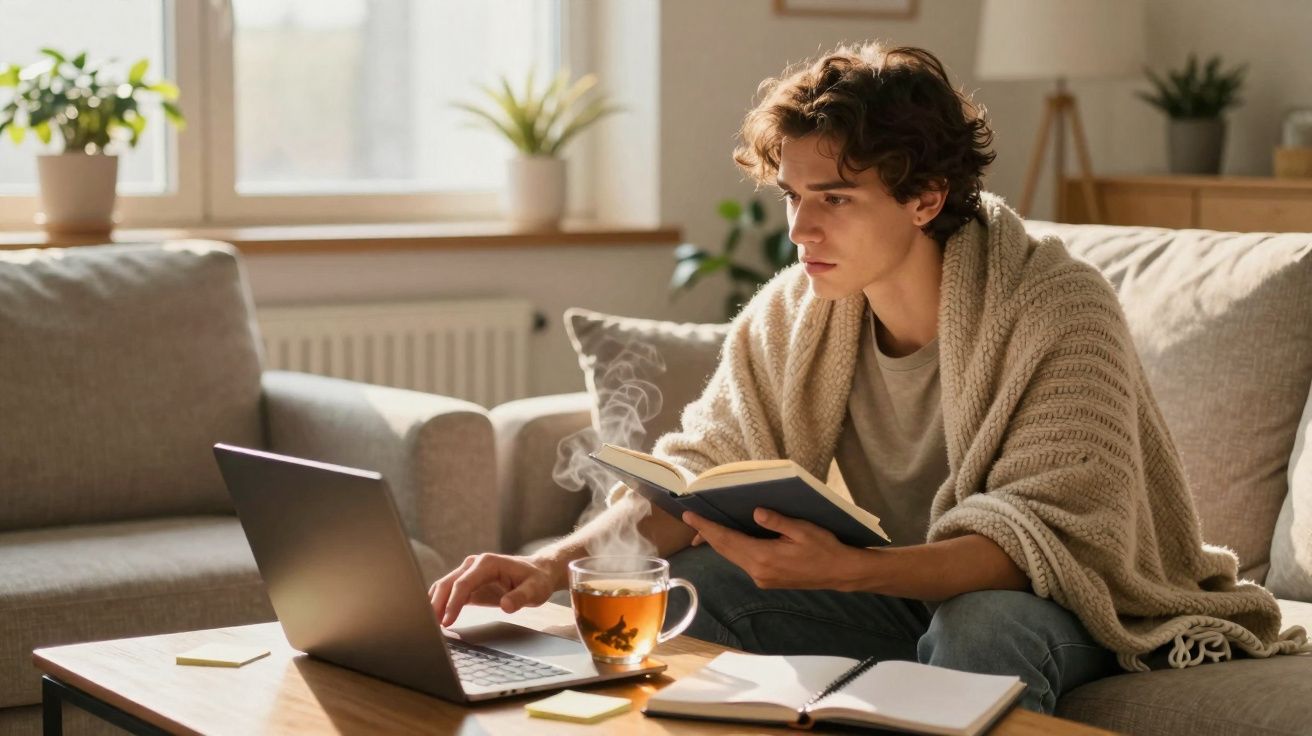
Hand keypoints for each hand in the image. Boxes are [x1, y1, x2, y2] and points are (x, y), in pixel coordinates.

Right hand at [428, 553, 558, 626]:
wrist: (538, 573)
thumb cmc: (537, 580)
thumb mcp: (535, 590)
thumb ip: (521, 597)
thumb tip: (506, 606)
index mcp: (488, 563)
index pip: (464, 583)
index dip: (453, 602)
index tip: (446, 620)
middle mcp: (474, 564)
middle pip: (448, 583)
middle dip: (436, 604)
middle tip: (429, 626)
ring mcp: (468, 573)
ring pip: (444, 587)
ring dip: (434, 604)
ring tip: (427, 626)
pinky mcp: (467, 584)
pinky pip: (448, 594)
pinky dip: (440, 605)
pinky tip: (434, 620)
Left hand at [682, 508, 866, 590]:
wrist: (840, 573)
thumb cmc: (824, 548)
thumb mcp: (802, 530)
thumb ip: (777, 521)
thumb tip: (756, 512)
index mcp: (764, 557)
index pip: (727, 540)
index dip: (707, 527)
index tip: (690, 517)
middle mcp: (758, 571)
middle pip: (725, 550)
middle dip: (707, 534)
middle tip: (690, 519)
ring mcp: (762, 578)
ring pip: (732, 557)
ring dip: (718, 543)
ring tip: (704, 529)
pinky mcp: (767, 580)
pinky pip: (742, 562)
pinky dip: (731, 550)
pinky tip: (728, 541)